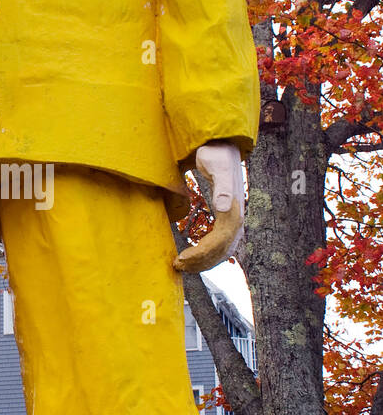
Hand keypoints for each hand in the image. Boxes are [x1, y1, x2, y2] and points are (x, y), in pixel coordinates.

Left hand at [173, 142, 244, 273]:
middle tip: (177, 266)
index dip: (201, 253)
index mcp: (234, 210)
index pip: (220, 241)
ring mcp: (234, 221)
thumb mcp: (216, 166)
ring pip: (223, 252)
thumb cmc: (216, 155)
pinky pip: (221, 245)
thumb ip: (222, 185)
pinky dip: (207, 255)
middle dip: (200, 262)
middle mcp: (237, 219)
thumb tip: (224, 208)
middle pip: (222, 251)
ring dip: (204, 262)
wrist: (222, 148)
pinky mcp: (227, 221)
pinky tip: (193, 257)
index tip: (181, 258)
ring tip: (183, 266)